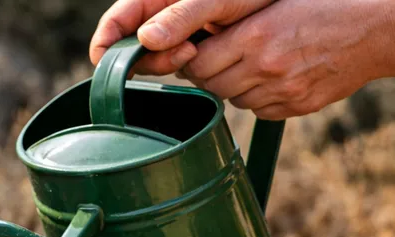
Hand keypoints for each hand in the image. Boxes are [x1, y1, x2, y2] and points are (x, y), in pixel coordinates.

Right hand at [89, 0, 274, 72]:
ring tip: (203, 48)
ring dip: (178, 65)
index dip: (105, 45)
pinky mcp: (197, 52)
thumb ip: (182, 16)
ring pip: (161, 64)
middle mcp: (163, 18)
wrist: (289, 6)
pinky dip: (193, 71)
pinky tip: (210, 61)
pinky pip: (184, 70)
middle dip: (156, 58)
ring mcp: (178, 37)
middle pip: (136, 51)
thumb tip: (146, 40)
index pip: (115, 23)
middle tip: (188, 51)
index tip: (108, 65)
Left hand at [175, 0, 391, 118]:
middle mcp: (267, 65)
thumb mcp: (277, 0)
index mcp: (257, 34)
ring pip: (236, 101)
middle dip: (210, 75)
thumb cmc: (326, 3)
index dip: (193, 59)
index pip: (199, 62)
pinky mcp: (299, 105)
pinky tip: (274, 78)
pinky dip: (260, 99)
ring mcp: (284, 90)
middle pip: (213, 86)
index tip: (196, 52)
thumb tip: (199, 34)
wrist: (378, 27)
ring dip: (236, 87)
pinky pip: (261, 111)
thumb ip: (239, 21)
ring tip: (251, 66)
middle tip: (218, 61)